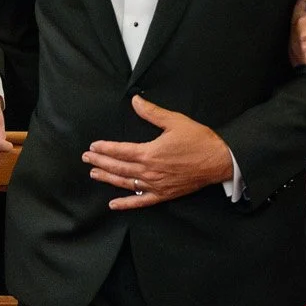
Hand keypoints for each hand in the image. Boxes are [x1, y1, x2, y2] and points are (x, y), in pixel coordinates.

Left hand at [83, 95, 232, 209]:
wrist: (219, 160)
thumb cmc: (199, 140)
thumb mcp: (175, 121)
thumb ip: (152, 112)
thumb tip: (135, 101)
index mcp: (150, 153)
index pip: (120, 151)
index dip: (105, 148)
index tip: (93, 146)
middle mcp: (149, 171)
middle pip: (118, 167)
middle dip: (100, 162)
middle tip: (87, 158)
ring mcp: (155, 185)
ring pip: (125, 183)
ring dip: (108, 179)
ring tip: (94, 174)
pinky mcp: (164, 194)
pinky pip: (141, 202)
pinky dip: (126, 204)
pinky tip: (113, 204)